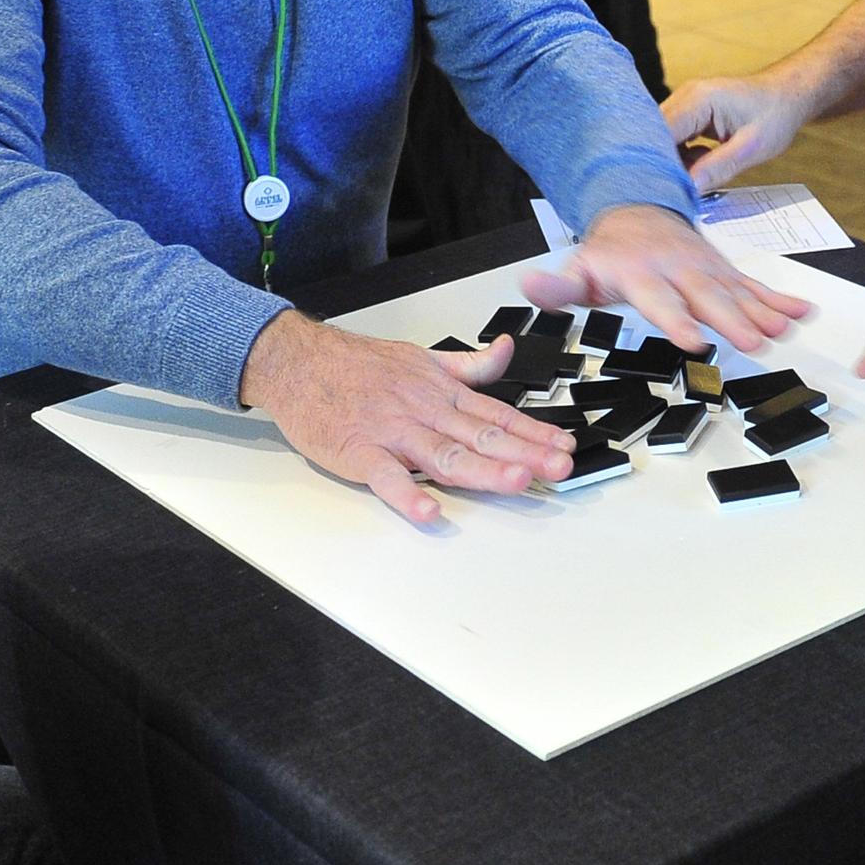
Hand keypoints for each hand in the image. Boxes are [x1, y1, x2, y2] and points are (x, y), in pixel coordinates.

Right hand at [240, 310, 573, 524]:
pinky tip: (430, 512)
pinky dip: (408, 495)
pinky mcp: (359, 452)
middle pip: (481, 436)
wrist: (298, 361)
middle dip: (526, 452)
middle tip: (560, 467)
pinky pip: (387, 476)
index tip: (566, 445)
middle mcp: (424, 411)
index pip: (497, 414)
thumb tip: (506, 352)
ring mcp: (393, 432)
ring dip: (482, 470)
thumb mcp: (420, 357)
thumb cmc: (356, 364)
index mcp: (440, 392)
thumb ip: (467, 365)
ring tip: (517, 481)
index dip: (535, 431)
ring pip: (445, 455)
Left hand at [522, 204, 808, 354]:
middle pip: (708, 298)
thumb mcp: (580, 269)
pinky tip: (802, 313)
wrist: (638, 210)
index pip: (661, 301)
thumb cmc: (609, 253)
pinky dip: (779, 299)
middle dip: (733, 319)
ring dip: (763, 311)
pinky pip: (754, 285)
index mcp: (643, 274)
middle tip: (756, 341)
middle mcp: (680, 270)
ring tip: (785, 330)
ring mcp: (706, 269)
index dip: (676, 320)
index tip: (693, 340)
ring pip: (737, 292)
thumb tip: (529, 287)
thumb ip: (559, 286)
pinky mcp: (725, 271)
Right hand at [660, 71, 804, 195]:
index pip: (660, 132)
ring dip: (675, 161)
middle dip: (663, 163)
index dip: (657, 161)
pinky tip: (704, 161)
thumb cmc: (775, 114)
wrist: (788, 96)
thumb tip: (688, 187)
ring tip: (701, 172)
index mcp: (699, 100)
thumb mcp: (752, 147)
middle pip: (655, 135)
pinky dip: (683, 156)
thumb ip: (718, 167)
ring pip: (662, 139)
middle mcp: (685, 97)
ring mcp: (686, 103)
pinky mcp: (690, 113)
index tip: (662, 187)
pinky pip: (673, 138)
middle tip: (680, 187)